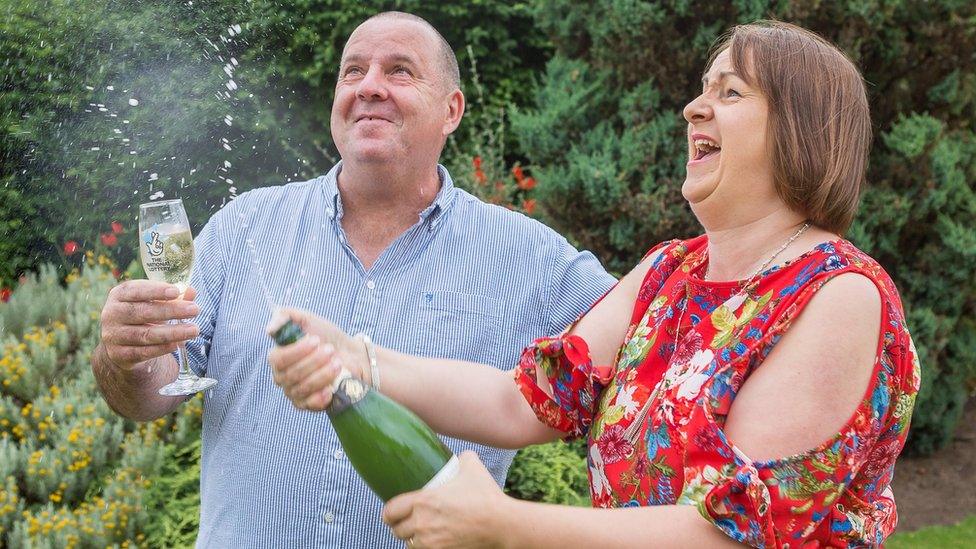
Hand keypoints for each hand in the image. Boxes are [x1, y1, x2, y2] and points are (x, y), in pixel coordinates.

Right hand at [98, 280, 199, 370]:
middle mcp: (112, 314)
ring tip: (194, 330)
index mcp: (119, 295)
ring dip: (172, 332)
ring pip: (145, 334)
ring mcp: (113, 335)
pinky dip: (161, 349)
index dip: (155, 290)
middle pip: (143, 312)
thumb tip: (191, 291)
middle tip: (195, 310)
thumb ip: (173, 297)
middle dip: (171, 311)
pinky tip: (178, 344)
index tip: (176, 292)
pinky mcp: (119, 354)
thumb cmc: (143, 316)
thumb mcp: (154, 303)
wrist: (122, 344)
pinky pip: (143, 352)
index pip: (136, 290)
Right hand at [266, 308, 364, 410]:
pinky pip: (308, 405)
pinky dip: (320, 397)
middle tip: (330, 350)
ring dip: (323, 374)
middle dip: (315, 361)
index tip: (316, 340)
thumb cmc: (325, 336)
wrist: (349, 353)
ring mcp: (294, 392)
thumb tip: (268, 330)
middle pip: (292, 374)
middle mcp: (282, 377)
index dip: (297, 351)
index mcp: (278, 358)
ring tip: (337, 363)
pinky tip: (331, 387)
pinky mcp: (308, 404)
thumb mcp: (306, 318)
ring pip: (303, 388)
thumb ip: (284, 316)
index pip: (278, 359)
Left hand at [383, 451, 508, 548]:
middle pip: (397, 530)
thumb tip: (459, 455)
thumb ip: (462, 457)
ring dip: (412, 538)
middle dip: (400, 526)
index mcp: (423, 501)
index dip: (388, 512)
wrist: (501, 524)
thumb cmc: (486, 495)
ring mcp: (431, 542)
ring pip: (410, 544)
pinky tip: (430, 541)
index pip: (390, 511)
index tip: (392, 511)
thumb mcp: (472, 466)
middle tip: (406, 521)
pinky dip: (424, 547)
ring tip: (419, 532)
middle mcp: (422, 523)